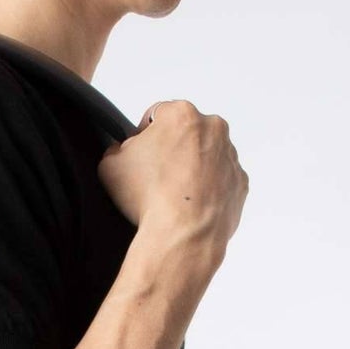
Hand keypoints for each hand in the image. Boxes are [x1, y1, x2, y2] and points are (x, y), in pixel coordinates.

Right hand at [98, 99, 248, 255]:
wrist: (181, 234)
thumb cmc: (148, 197)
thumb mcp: (109, 165)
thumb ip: (116, 149)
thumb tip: (123, 152)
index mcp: (181, 114)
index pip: (157, 115)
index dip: (143, 135)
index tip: (138, 154)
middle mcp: (212, 127)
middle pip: (186, 134)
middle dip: (172, 151)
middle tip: (155, 178)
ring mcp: (230, 155)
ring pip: (207, 156)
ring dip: (191, 170)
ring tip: (171, 197)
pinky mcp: (240, 182)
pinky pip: (221, 182)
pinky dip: (208, 191)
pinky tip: (189, 207)